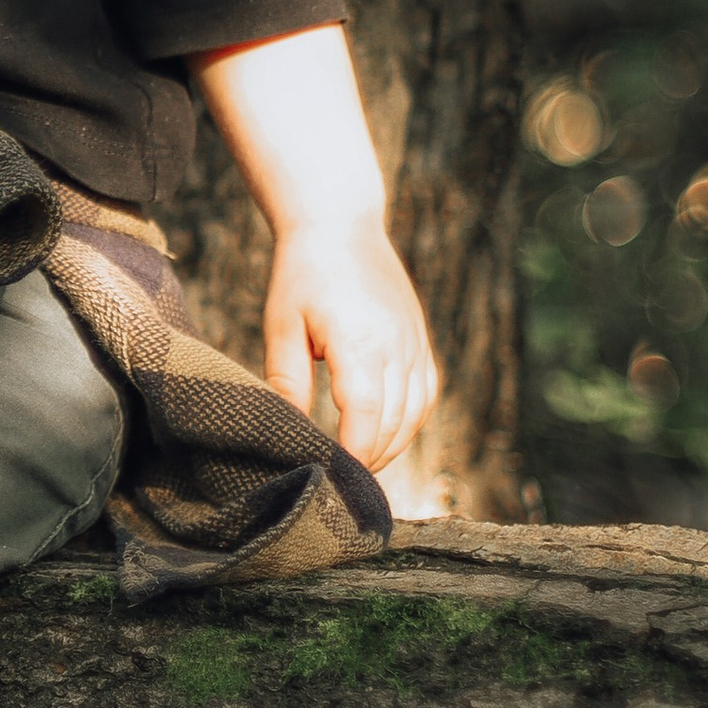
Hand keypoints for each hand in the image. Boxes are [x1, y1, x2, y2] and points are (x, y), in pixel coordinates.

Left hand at [260, 216, 437, 471]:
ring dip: (391, 445)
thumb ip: (286, 379)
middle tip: (339, 484)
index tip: (334, 477)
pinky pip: (426, 394)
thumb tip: (288, 429)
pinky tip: (386, 436)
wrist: (341, 224)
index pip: (366, 412)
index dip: (354, 452)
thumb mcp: (282, 324)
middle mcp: (396, 343)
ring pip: (415, 413)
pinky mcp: (420, 340)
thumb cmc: (301, 273)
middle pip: (393, 421)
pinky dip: (409, 422)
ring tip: (360, 466)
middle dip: (369, 458)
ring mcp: (414, 341)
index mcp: (359, 338)